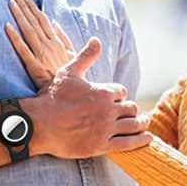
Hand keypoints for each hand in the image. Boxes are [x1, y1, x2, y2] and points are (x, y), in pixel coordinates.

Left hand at [6, 0, 75, 87]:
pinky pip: (23, 50)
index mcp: (56, 42)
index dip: (32, 6)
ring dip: (19, 15)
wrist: (68, 95)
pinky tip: (7, 26)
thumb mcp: (71, 55)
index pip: (42, 19)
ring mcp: (41, 55)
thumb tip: (55, 22)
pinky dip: (15, 37)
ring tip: (10, 2)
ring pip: (28, 31)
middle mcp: (49, 45)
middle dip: (23, 5)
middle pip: (34, 21)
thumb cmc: (69, 76)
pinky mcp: (34, 67)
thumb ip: (64, 38)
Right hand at [24, 37, 151, 156]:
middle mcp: (108, 110)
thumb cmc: (53, 97)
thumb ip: (86, 56)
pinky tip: (147, 138)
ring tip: (145, 122)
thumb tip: (96, 39)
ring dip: (141, 123)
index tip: (115, 97)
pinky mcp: (102, 146)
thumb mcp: (69, 72)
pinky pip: (128, 143)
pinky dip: (140, 141)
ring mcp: (106, 129)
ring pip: (133, 125)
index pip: (121, 91)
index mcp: (103, 91)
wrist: (39, 124)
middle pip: (130, 108)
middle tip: (132, 112)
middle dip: (131, 109)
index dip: (118, 93)